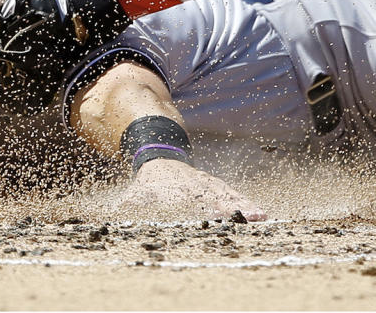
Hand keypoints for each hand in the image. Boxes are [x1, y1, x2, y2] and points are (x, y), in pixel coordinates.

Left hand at [117, 158, 266, 221]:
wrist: (161, 156)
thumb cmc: (148, 184)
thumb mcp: (136, 193)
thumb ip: (128, 204)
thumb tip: (113, 210)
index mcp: (176, 192)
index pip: (192, 202)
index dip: (204, 210)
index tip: (216, 217)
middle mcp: (195, 187)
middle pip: (214, 200)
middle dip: (229, 210)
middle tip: (246, 219)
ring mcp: (208, 186)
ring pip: (227, 196)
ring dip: (243, 207)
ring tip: (260, 218)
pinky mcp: (217, 187)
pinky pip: (233, 195)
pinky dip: (246, 203)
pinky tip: (262, 214)